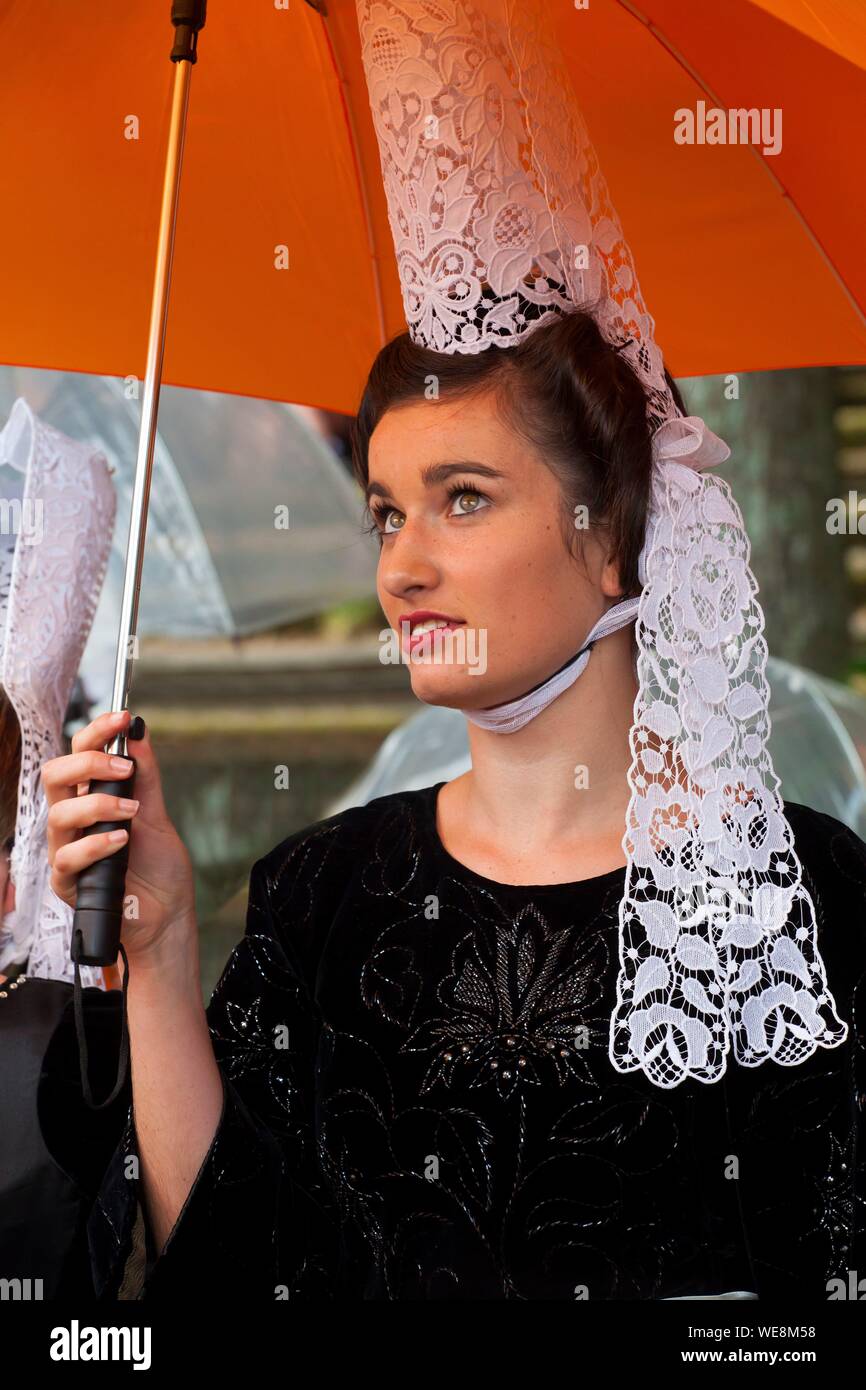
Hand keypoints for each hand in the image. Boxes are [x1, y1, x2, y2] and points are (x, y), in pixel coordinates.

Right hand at [42, 709, 195, 965]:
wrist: (167, 914)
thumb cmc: (158, 867)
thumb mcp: (156, 813)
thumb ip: (145, 776)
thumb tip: (137, 730)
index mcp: (90, 798)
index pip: (78, 754)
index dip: (95, 732)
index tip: (121, 716)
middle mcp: (73, 821)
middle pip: (54, 776)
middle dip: (87, 763)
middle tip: (124, 768)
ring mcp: (66, 850)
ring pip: (58, 814)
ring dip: (98, 806)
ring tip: (132, 812)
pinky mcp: (67, 882)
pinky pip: (68, 857)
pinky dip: (96, 844)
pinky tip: (122, 840)